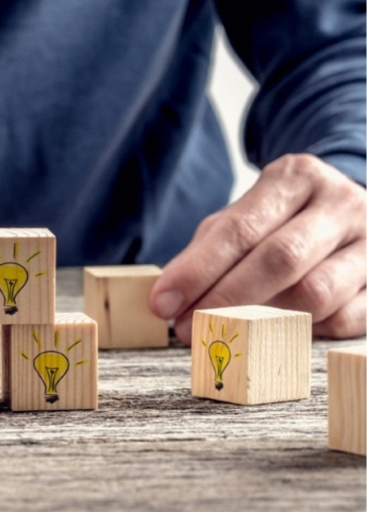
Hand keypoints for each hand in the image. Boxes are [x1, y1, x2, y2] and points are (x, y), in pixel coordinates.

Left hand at [150, 153, 365, 343]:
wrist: (349, 210)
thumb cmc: (281, 221)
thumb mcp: (242, 219)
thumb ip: (205, 252)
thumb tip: (167, 298)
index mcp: (296, 179)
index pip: (240, 229)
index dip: (198, 271)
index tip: (163, 303)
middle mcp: (341, 205)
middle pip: (280, 260)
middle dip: (225, 300)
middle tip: (187, 328)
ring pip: (315, 295)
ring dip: (262, 321)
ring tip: (228, 331)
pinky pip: (342, 320)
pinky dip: (304, 332)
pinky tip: (277, 331)